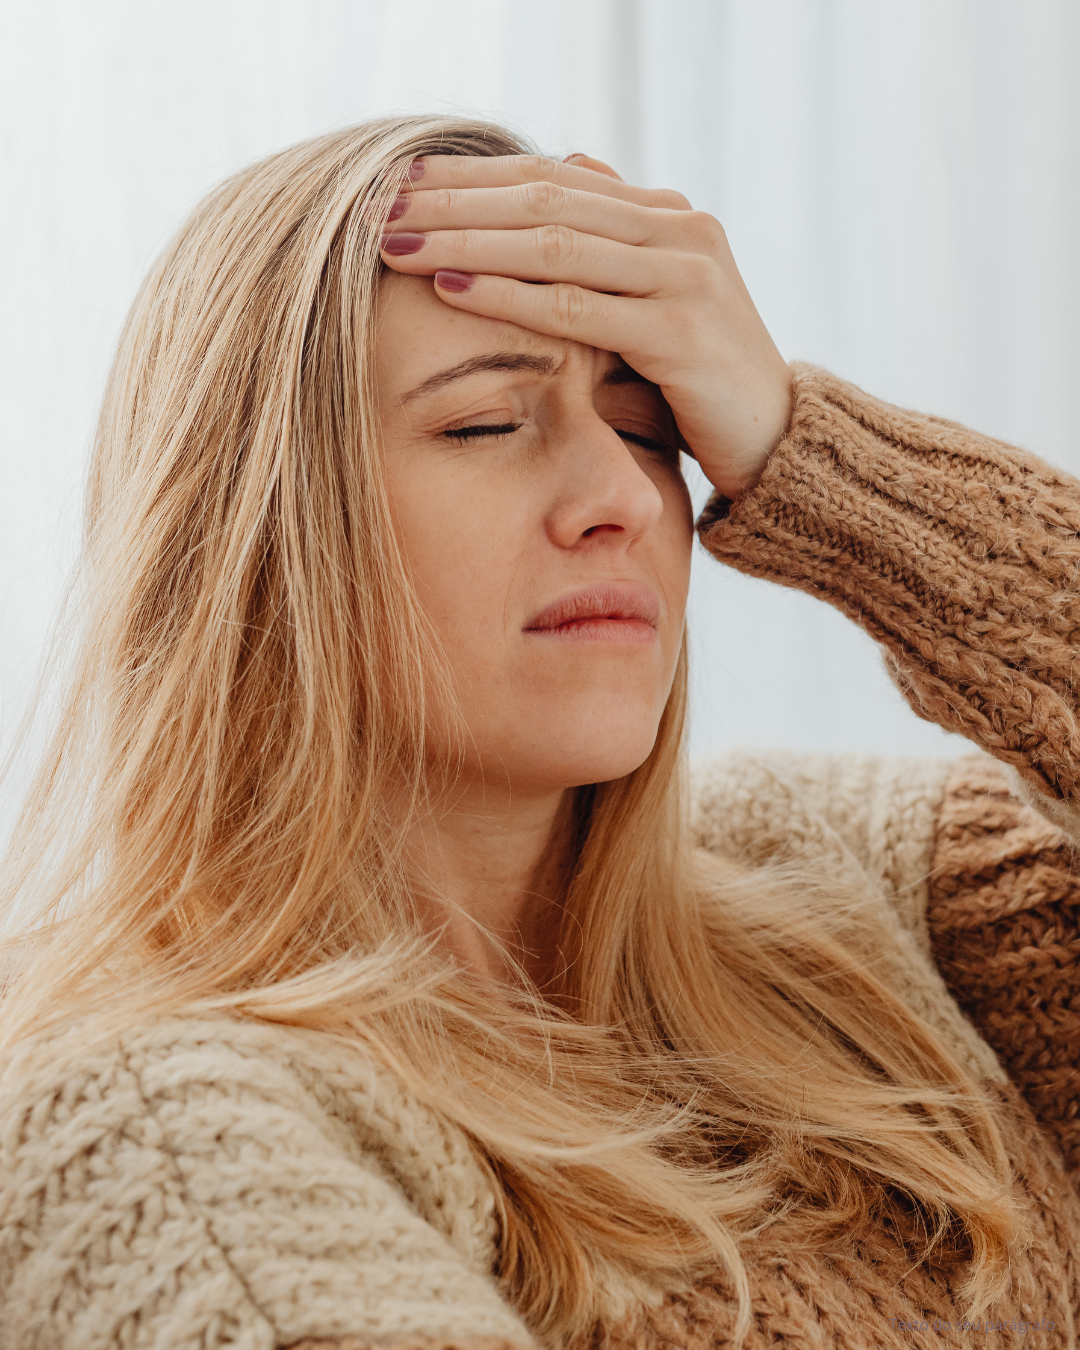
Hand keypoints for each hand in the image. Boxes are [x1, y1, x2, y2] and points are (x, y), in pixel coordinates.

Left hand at [379, 153, 791, 498]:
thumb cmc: (701, 384)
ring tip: (396, 243)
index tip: (400, 184)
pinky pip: (577, 308)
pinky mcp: (680, 333)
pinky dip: (509, 296)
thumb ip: (616, 242)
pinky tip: (452, 289)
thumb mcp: (657, 305)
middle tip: (378, 206)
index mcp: (667, 217)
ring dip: (467, 240)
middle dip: (455, 202)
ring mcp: (684, 277)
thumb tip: (570, 167)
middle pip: (543, 201)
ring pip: (554, 245)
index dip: (472, 178)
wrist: (777, 443)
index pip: (551, 180)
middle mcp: (679, 231)